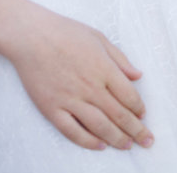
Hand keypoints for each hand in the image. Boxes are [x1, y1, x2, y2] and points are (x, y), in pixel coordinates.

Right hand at [8, 9, 153, 151]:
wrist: (29, 35)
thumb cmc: (64, 31)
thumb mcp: (97, 37)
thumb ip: (119, 58)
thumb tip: (138, 75)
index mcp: (102, 68)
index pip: (129, 96)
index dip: (139, 109)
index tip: (143, 115)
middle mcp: (89, 87)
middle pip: (119, 115)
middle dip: (136, 130)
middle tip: (147, 141)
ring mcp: (70, 99)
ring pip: (100, 127)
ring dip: (117, 139)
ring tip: (127, 145)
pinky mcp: (52, 108)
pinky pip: (73, 131)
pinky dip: (88, 141)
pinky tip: (99, 145)